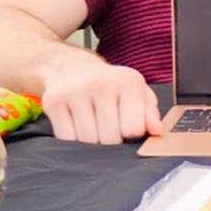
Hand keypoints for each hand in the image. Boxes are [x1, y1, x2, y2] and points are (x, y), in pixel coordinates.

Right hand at [37, 53, 163, 143]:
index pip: (133, 129)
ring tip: (93, 126)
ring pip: (88, 140)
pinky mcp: (53, 101)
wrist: (71, 68)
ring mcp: (75, 91)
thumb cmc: (111, 86)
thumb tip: (156, 130)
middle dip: (112, 141)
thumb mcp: (137, 93)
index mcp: (128, 82)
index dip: (131, 135)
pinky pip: (66, 138)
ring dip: (92, 142)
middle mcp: (101, 84)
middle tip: (109, 128)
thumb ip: (150, 113)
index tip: (127, 127)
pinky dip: (72, 140)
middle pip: (110, 138)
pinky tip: (77, 125)